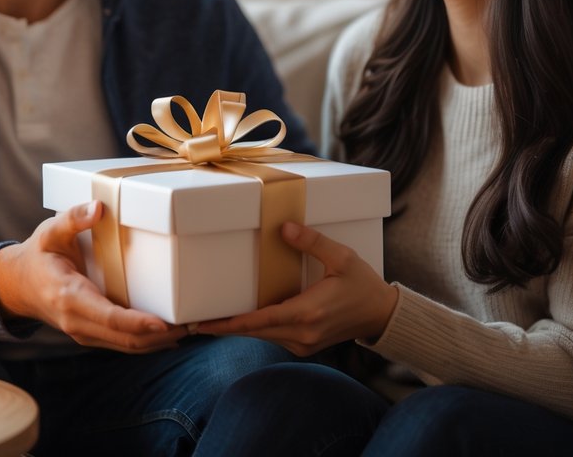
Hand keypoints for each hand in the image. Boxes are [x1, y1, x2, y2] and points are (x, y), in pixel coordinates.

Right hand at [0, 200, 187, 352]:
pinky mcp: (92, 334)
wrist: (17, 285)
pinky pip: (123, 343)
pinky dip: (148, 341)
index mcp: (70, 296)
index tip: (165, 324)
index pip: (109, 317)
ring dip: (159, 341)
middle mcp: (78, 322)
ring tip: (192, 327)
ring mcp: (85, 333)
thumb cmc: (39, 255)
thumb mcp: (49, 232)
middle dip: (161, 336)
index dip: (138, 323)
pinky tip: (172, 332)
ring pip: (128, 346)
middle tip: (195, 323)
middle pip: (125, 338)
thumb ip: (73, 219)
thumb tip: (98, 208)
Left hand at [196, 222, 398, 356]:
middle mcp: (302, 333)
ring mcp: (303, 343)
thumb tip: (284, 227)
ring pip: (262, 335)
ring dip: (238, 328)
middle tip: (190, 322)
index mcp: (309, 312)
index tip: (203, 324)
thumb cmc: (363, 284)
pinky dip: (255, 328)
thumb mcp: (342, 257)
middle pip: (254, 331)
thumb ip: (312, 242)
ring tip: (209, 320)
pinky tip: (239, 319)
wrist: (381, 315)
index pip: (260, 321)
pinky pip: (273, 336)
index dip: (229, 324)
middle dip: (224, 327)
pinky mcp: (304, 345)